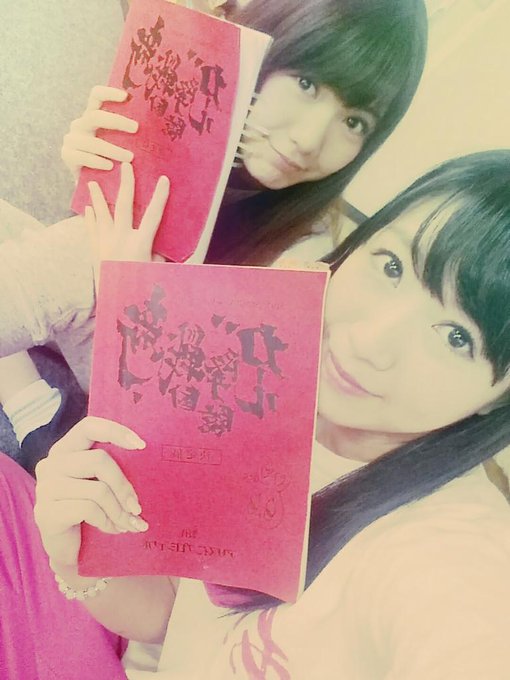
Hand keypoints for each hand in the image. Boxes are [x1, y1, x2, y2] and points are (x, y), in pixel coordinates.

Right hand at [34, 416, 148, 569]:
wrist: (67, 549)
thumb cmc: (90, 510)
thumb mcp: (100, 483)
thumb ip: (111, 468)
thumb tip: (147, 457)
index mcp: (65, 449)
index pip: (89, 426)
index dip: (116, 431)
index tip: (142, 445)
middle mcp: (51, 464)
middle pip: (99, 460)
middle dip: (124, 486)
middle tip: (137, 508)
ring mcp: (45, 488)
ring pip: (97, 489)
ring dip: (119, 511)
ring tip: (129, 524)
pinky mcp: (45, 513)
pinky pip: (88, 510)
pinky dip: (107, 521)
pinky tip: (112, 529)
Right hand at [61, 85, 137, 177]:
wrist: (92, 182)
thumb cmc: (111, 160)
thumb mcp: (119, 144)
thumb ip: (128, 134)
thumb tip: (154, 128)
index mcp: (92, 116)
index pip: (96, 96)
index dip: (108, 92)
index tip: (126, 96)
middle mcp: (80, 124)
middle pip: (96, 116)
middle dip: (117, 121)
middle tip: (136, 129)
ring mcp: (71, 139)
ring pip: (93, 142)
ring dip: (113, 150)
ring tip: (130, 158)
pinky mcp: (67, 155)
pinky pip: (84, 157)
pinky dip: (98, 161)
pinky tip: (110, 166)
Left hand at [85, 162, 169, 290]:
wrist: (115, 303)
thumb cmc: (141, 288)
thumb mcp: (157, 272)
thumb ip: (161, 257)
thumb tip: (170, 249)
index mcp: (141, 243)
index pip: (153, 215)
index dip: (160, 197)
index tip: (163, 180)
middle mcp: (122, 239)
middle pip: (123, 205)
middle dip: (126, 184)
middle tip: (125, 166)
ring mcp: (106, 243)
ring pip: (101, 214)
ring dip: (97, 197)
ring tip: (92, 182)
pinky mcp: (96, 251)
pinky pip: (91, 229)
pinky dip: (90, 218)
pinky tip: (88, 209)